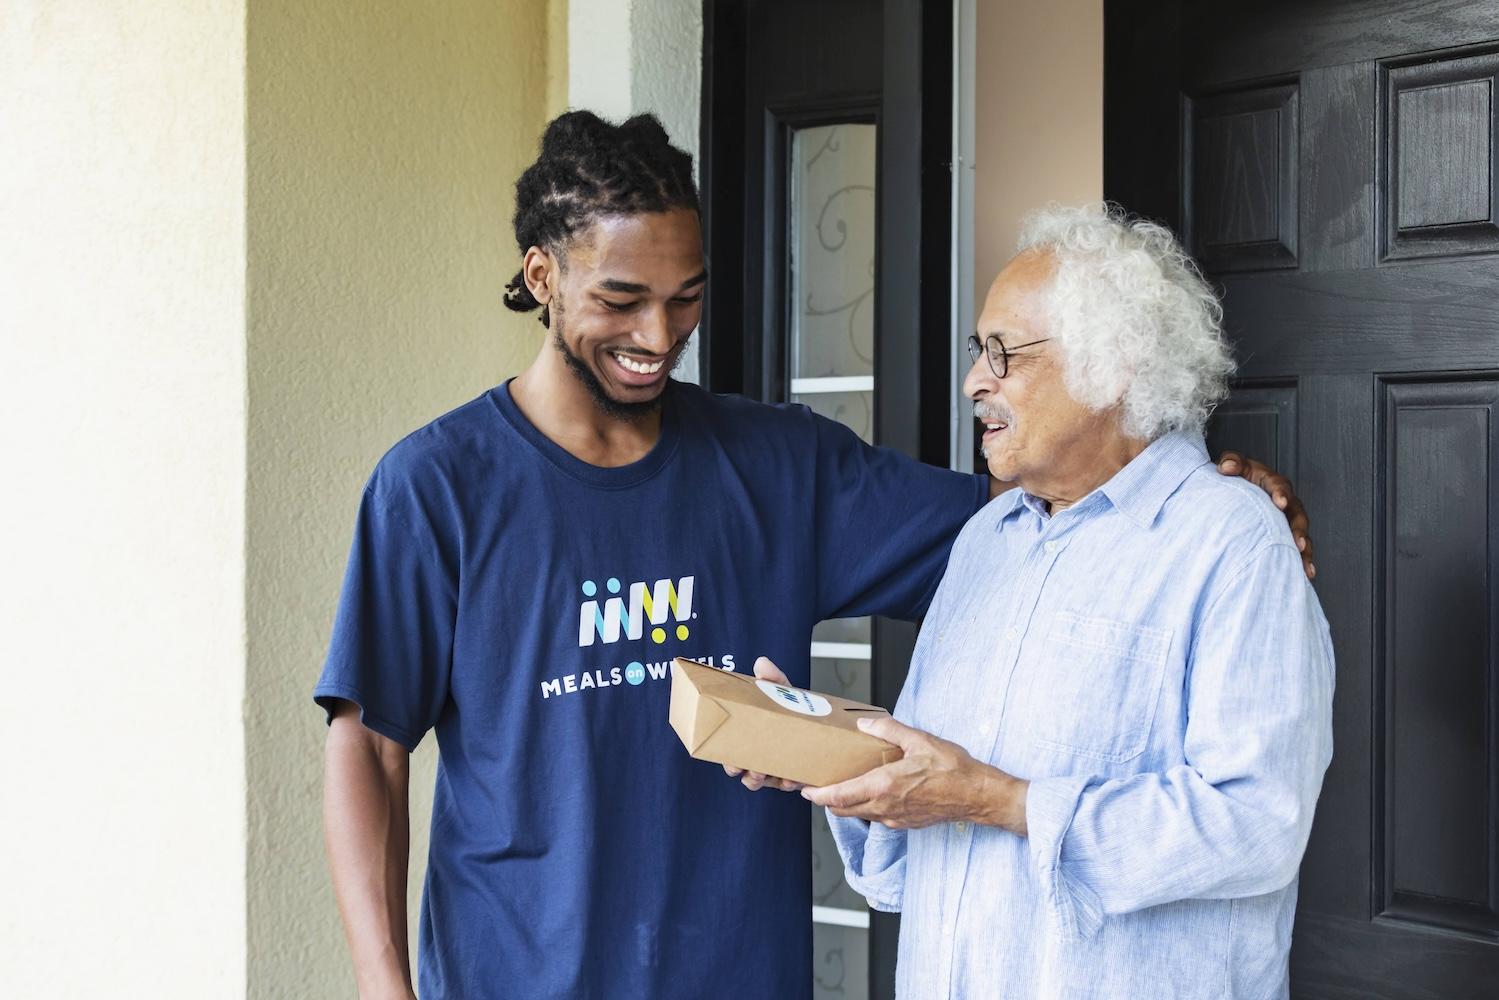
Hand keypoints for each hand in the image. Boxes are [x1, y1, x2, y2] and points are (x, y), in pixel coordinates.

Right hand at [722, 656, 804, 791]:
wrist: (820, 718)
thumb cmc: (791, 705)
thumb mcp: (783, 690)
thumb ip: (772, 677)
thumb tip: (761, 664)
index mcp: (749, 736)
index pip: (731, 754)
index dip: (728, 762)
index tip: (731, 762)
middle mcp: (759, 754)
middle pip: (743, 772)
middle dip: (744, 773)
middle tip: (747, 767)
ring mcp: (775, 766)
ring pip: (760, 781)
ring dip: (760, 780)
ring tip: (765, 773)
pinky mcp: (793, 773)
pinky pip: (787, 784)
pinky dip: (787, 783)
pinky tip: (791, 777)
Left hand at [801, 717, 1027, 833]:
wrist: (978, 796)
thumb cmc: (954, 769)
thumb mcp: (920, 740)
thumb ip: (889, 730)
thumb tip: (865, 724)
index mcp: (884, 787)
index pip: (839, 797)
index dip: (818, 795)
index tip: (805, 789)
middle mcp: (885, 808)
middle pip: (843, 810)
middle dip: (827, 800)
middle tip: (818, 786)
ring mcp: (895, 819)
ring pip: (860, 815)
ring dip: (846, 804)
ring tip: (842, 787)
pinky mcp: (905, 824)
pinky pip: (878, 817)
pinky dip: (866, 807)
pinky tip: (872, 791)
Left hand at [1215, 451, 1314, 578]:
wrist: (1235, 488)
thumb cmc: (1235, 475)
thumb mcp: (1232, 465)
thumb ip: (1231, 463)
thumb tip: (1226, 467)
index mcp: (1272, 482)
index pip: (1279, 486)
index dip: (1280, 493)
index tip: (1280, 502)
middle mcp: (1286, 500)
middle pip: (1297, 514)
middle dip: (1298, 529)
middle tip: (1298, 543)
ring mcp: (1288, 518)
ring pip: (1301, 534)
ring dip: (1304, 550)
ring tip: (1305, 566)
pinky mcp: (1286, 533)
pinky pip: (1297, 547)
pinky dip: (1302, 560)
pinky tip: (1306, 574)